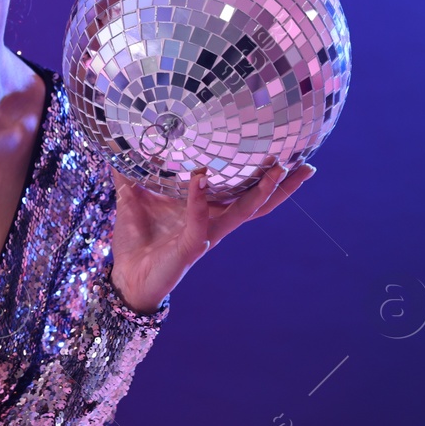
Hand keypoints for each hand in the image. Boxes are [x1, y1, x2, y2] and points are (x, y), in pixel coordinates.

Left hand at [108, 156, 316, 314]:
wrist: (125, 277)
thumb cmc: (136, 242)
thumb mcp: (133, 201)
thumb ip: (130, 176)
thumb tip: (119, 147)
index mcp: (207, 212)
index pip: (243, 192)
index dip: (266, 178)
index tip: (287, 154)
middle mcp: (214, 224)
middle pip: (258, 204)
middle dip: (283, 186)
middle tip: (305, 164)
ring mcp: (205, 235)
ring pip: (243, 212)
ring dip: (261, 191)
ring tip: (277, 168)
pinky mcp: (190, 247)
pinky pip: (200, 220)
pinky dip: (200, 199)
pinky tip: (201, 178)